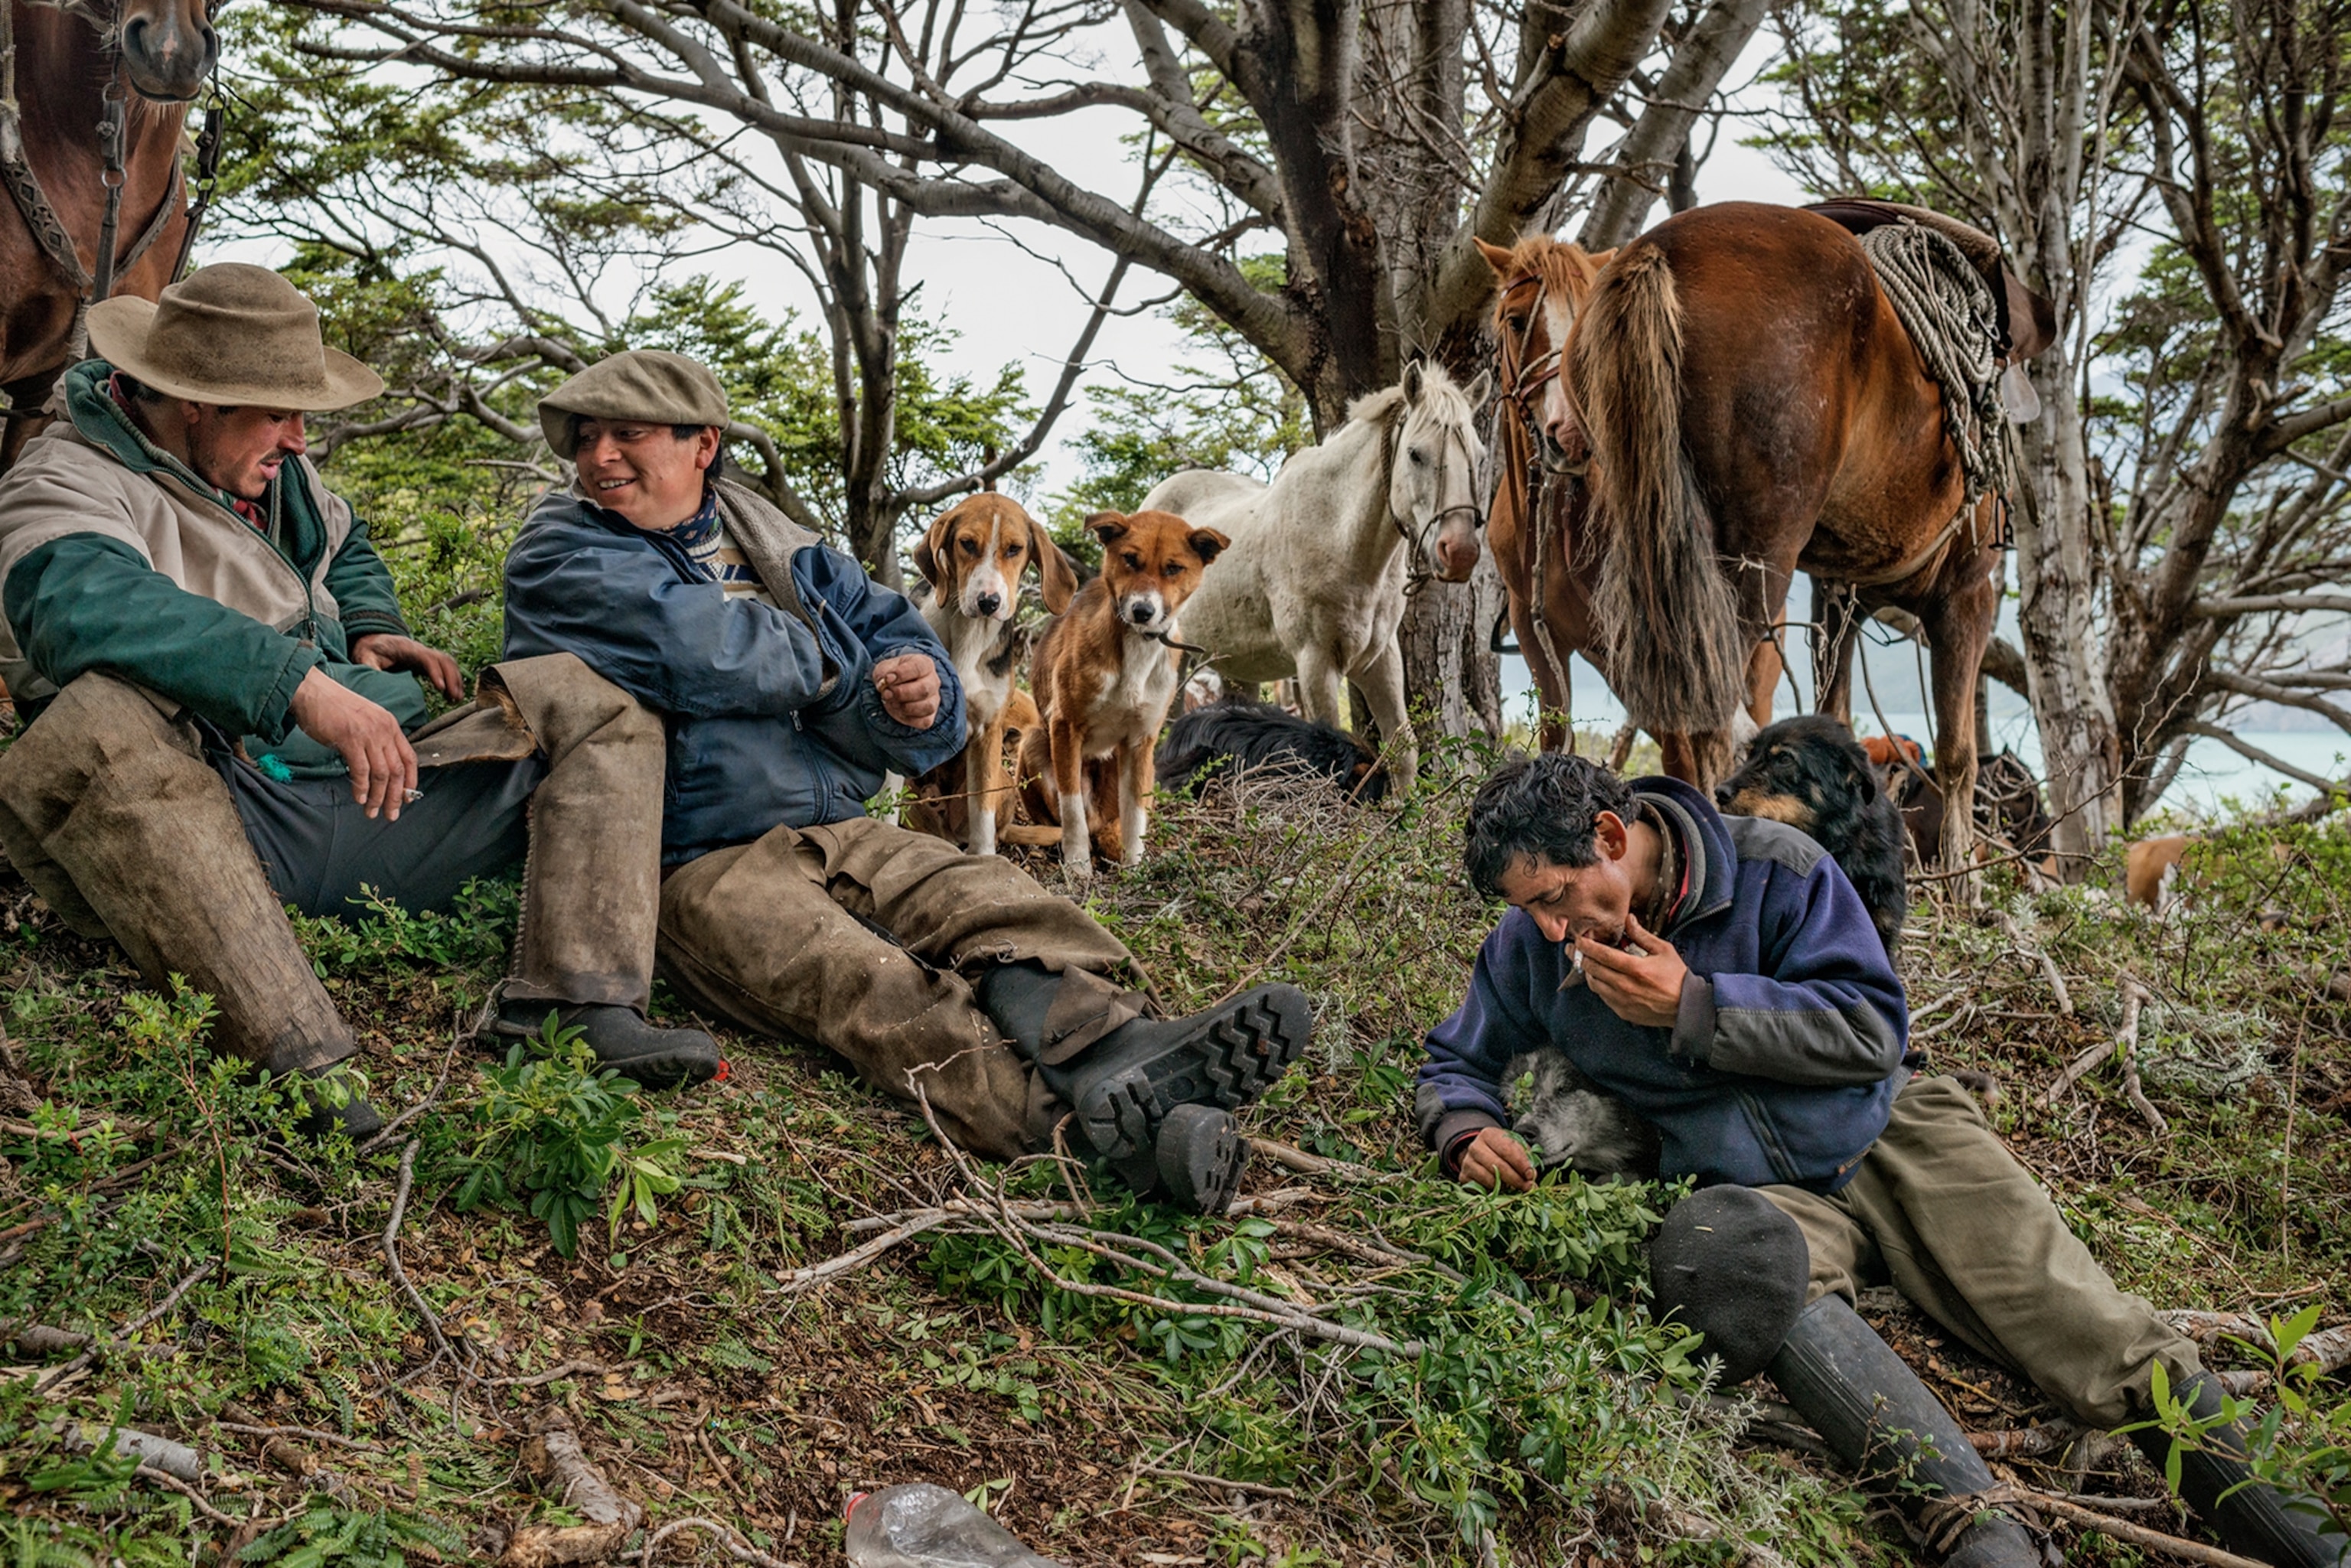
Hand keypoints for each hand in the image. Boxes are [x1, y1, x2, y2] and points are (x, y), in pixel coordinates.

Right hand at [288, 667, 418, 820]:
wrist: (311, 691)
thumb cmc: (333, 708)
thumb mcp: (365, 721)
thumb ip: (376, 740)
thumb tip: (380, 769)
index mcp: (390, 725)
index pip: (409, 758)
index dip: (411, 781)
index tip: (407, 799)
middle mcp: (383, 729)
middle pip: (397, 770)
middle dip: (396, 796)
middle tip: (391, 814)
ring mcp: (367, 734)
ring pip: (381, 773)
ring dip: (378, 797)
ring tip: (372, 812)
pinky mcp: (349, 739)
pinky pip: (361, 770)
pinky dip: (361, 787)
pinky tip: (359, 798)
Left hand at [351, 633, 465, 701]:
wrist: (374, 641)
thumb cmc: (370, 651)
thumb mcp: (365, 658)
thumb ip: (370, 668)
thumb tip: (375, 682)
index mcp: (406, 648)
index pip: (427, 658)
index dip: (435, 672)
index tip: (441, 688)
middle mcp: (420, 650)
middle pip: (443, 660)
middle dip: (452, 678)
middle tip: (455, 697)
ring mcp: (426, 654)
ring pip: (448, 663)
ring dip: (456, 680)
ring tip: (457, 698)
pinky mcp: (428, 661)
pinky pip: (446, 668)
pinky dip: (452, 680)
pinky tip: (451, 696)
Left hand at [874, 652, 940, 727]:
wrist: (895, 687)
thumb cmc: (892, 675)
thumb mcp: (884, 668)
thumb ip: (883, 673)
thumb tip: (884, 683)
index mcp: (924, 664)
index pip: (918, 668)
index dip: (902, 674)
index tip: (887, 679)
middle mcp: (933, 681)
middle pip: (924, 689)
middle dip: (902, 693)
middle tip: (887, 693)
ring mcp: (934, 700)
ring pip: (927, 707)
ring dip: (905, 707)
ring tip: (890, 702)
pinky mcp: (930, 716)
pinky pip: (924, 721)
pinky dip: (908, 719)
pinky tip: (897, 711)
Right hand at [1455, 1127, 1534, 1191]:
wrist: (1480, 1154)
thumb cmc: (1502, 1150)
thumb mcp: (1514, 1147)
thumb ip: (1525, 1158)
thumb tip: (1531, 1177)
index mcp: (1489, 1135)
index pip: (1507, 1149)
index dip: (1521, 1164)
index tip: (1531, 1175)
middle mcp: (1475, 1147)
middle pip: (1498, 1165)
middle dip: (1516, 1179)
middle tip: (1528, 1187)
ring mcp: (1467, 1162)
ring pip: (1489, 1178)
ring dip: (1506, 1187)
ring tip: (1516, 1189)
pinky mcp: (1464, 1177)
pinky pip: (1481, 1188)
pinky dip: (1494, 1192)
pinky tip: (1502, 1190)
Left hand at [1575, 912, 1688, 1028]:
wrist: (1685, 1007)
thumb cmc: (1676, 976)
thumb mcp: (1663, 950)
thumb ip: (1642, 935)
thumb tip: (1628, 919)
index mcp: (1634, 968)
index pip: (1601, 955)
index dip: (1586, 946)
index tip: (1578, 939)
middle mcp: (1624, 986)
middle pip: (1592, 969)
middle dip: (1579, 957)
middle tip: (1573, 949)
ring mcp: (1622, 1001)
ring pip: (1594, 984)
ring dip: (1587, 972)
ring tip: (1586, 962)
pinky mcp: (1622, 1011)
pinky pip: (1603, 997)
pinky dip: (1599, 985)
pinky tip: (1601, 978)